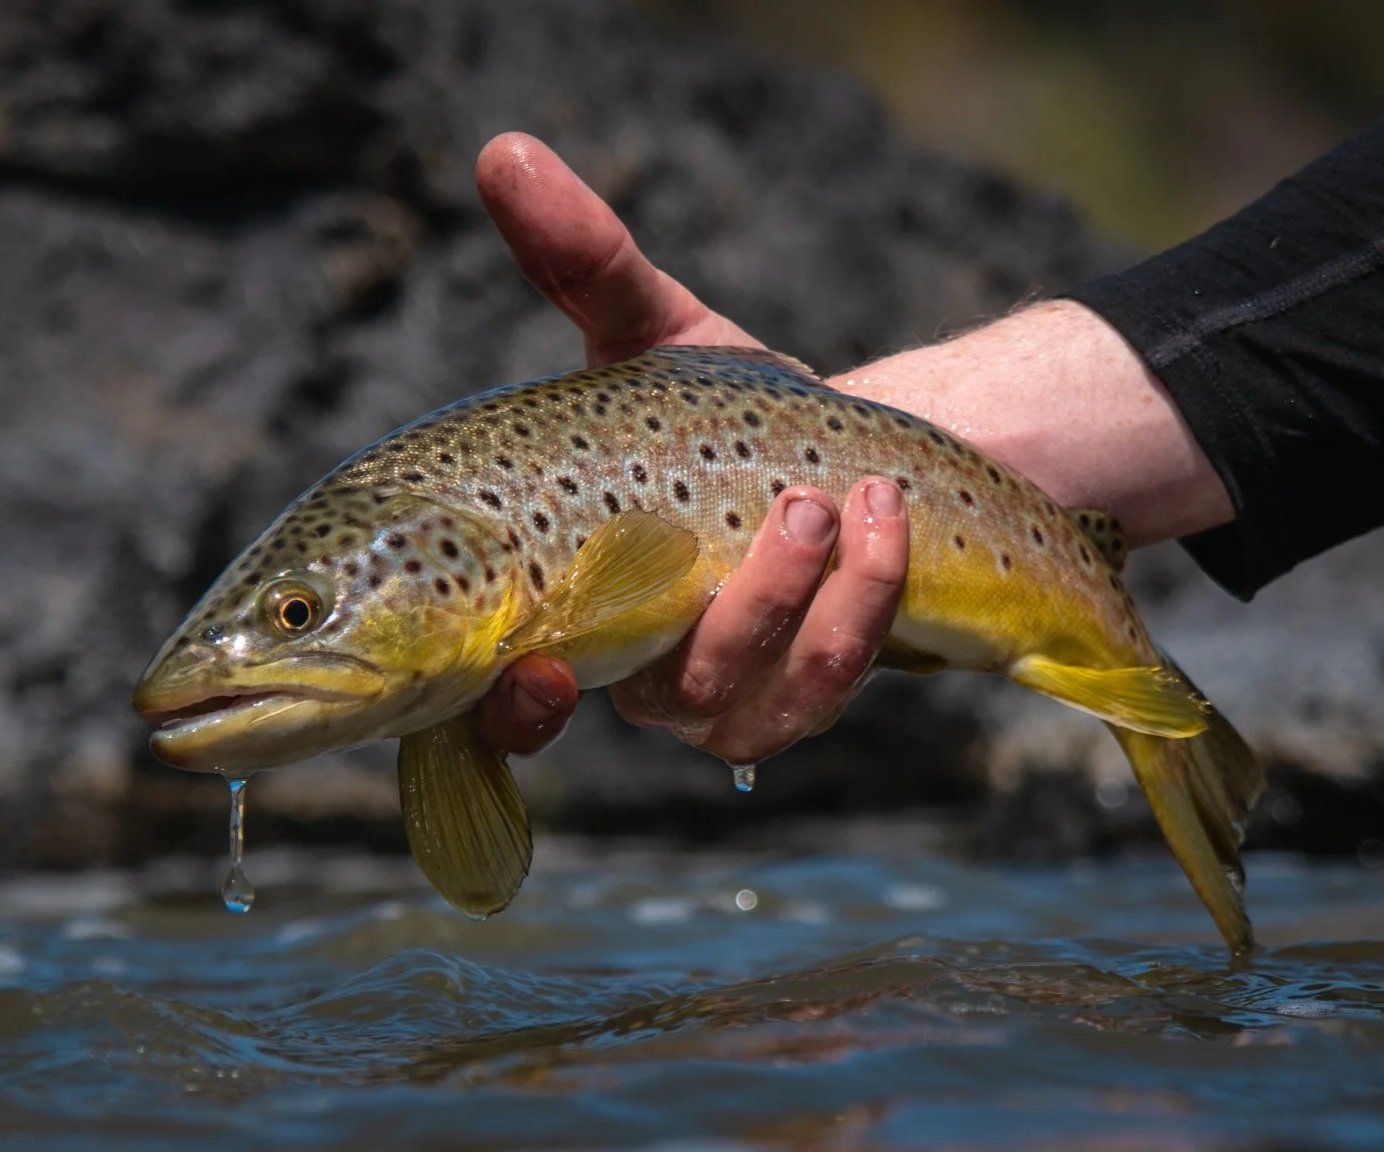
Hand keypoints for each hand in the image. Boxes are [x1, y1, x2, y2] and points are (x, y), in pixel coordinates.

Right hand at [472, 134, 910, 759]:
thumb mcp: (656, 335)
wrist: (839, 448)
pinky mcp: (799, 697)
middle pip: (658, 695)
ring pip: (753, 695)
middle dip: (735, 613)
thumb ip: (583, 266)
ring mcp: (724, 695)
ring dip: (812, 604)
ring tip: (856, 497)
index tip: (532, 671)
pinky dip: (863, 607)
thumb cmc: (727, 409)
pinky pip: (824, 688)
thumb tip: (503, 150)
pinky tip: (889, 521)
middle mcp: (637, 668)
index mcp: (571, 600)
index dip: (506, 712)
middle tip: (797, 505)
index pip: (507, 700)